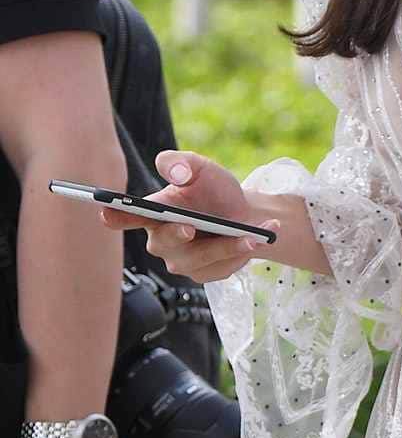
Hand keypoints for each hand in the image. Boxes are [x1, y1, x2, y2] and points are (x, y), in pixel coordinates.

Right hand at [97, 148, 260, 282]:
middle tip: (189, 227)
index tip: (105, 213)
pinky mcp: (205, 274)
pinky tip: (260, 237)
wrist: (244, 213)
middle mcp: (161, 241)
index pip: (126, 216)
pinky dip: (243, 253)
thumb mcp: (201, 168)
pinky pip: (221, 268)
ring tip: (250, 235)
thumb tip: (175, 171)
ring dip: (226, 247)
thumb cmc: (214, 190)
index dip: (115, 216)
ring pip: (198, 259)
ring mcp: (182, 261)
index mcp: (152, 213)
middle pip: (163, 243)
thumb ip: (184, 162)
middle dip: (176, 235)